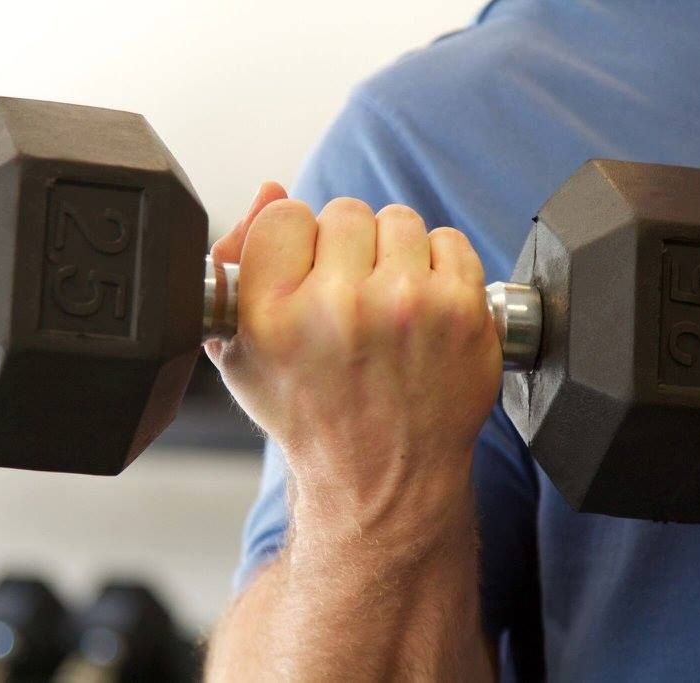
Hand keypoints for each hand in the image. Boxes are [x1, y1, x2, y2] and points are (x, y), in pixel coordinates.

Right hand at [207, 187, 501, 546]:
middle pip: (345, 212)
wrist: (384, 478)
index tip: (306, 278)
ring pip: (399, 220)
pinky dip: (439, 269)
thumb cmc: (312, 414)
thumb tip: (270, 191)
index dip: (297, 245)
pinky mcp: (462, 311)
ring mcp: (406, 307)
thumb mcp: (242, 352)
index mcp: (273, 315)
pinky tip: (423, 313)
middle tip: (351, 302)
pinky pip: (449, 241)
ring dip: (394, 255)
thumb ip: (237, 262)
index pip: (285, 215)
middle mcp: (338, 308)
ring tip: (388, 308)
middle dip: (348, 251)